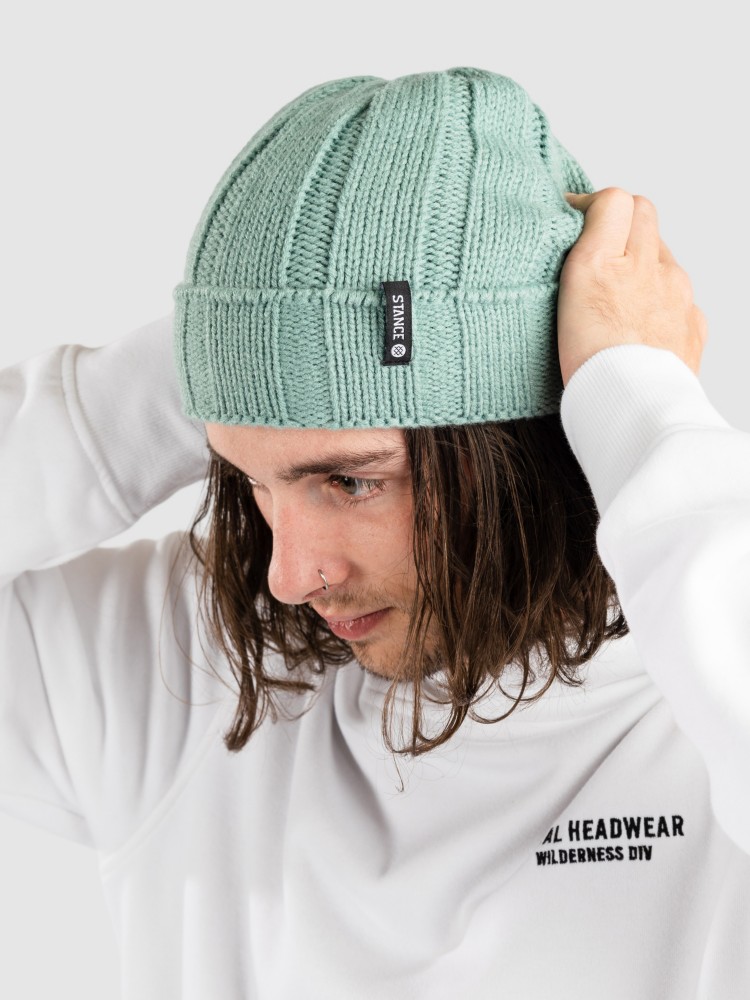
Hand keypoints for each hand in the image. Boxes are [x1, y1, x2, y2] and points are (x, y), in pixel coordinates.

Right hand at [558, 188, 707, 388]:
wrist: (634, 409)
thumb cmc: (593, 363)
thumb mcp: (574, 285)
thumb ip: (586, 241)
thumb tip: (592, 215)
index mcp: (608, 259)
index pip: (614, 199)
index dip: (593, 204)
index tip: (578, 219)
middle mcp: (649, 267)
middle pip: (644, 215)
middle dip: (622, 223)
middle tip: (599, 248)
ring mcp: (677, 295)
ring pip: (662, 256)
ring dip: (642, 262)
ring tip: (617, 296)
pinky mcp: (692, 324)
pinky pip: (679, 297)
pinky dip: (661, 300)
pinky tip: (640, 325)